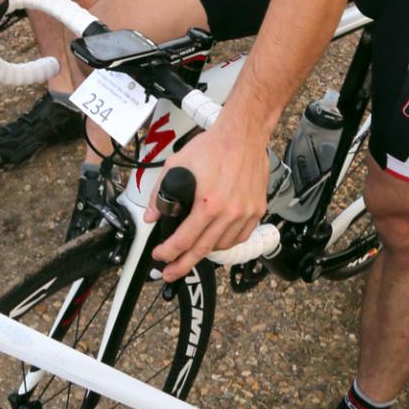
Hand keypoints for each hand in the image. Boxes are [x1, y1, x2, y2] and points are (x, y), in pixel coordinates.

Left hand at [146, 126, 269, 281]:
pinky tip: (216, 239)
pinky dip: (226, 242)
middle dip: (182, 265)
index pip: (183, 240)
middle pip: (202, 251)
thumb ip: (160, 193)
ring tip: (193, 251)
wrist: (243, 135)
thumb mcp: (176, 165)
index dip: (168, 253)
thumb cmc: (213, 147)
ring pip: (222, 246)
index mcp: (208, 204)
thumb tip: (152, 215)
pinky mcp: (257, 210)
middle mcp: (228, 213)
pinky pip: (240, 237)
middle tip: (171, 273)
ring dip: (205, 252)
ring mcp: (245, 213)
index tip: (160, 256)